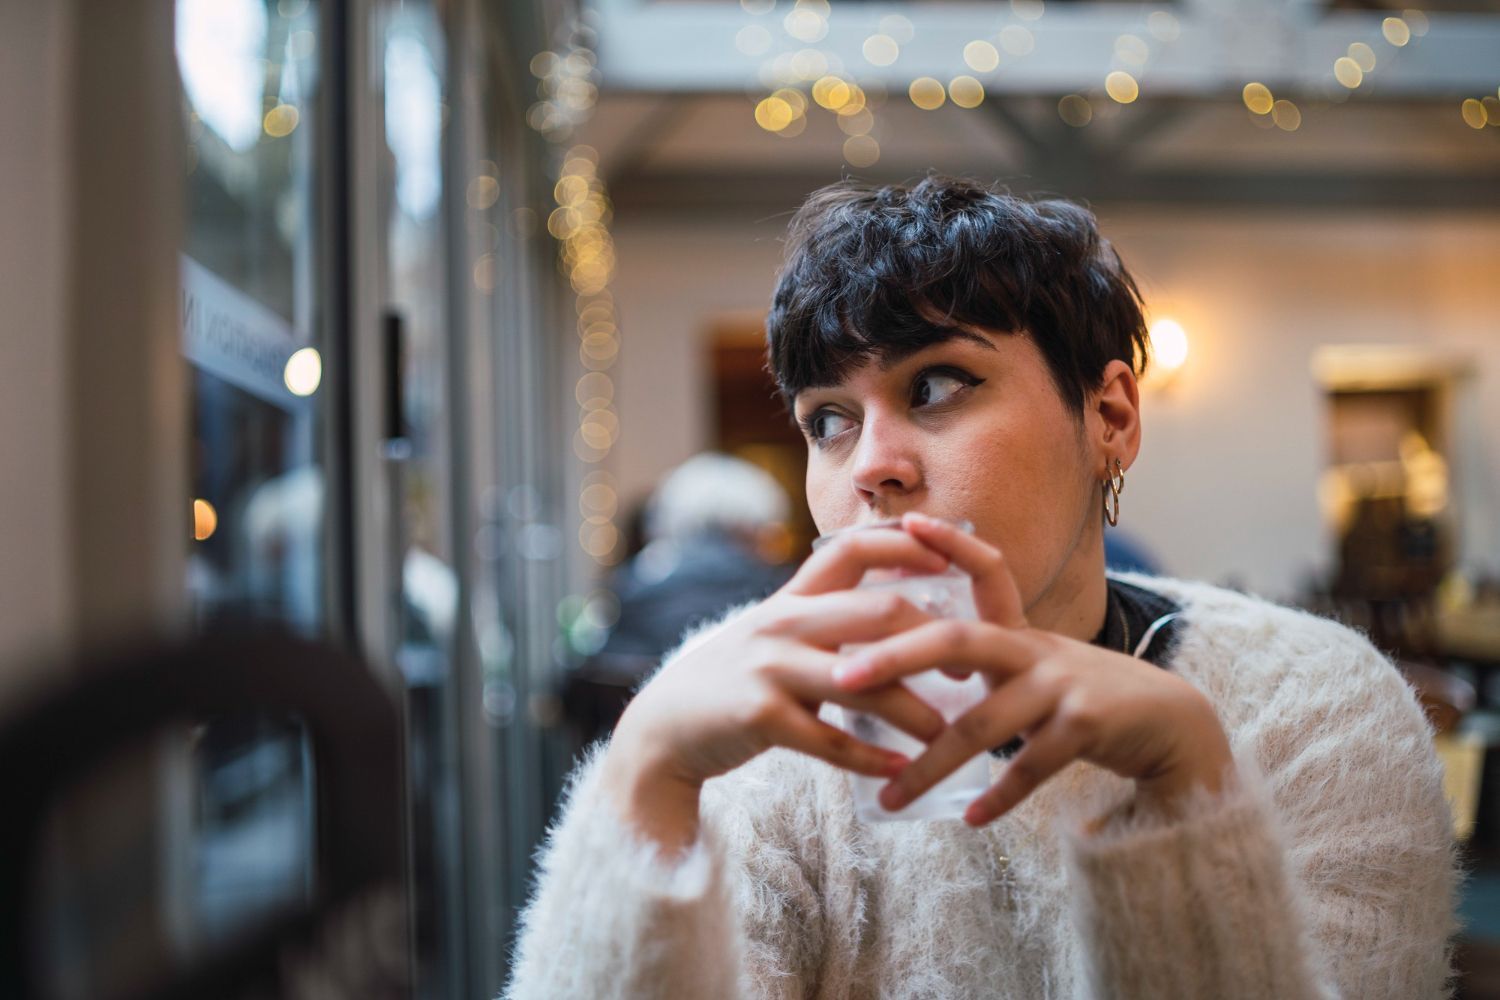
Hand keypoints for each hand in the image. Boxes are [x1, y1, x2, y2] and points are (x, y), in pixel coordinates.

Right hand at [603, 526, 951, 848]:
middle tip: (969, 670)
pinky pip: (829, 739)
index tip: (952, 561)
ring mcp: (769, 668)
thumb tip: (898, 613)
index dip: (904, 545)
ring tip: (948, 735)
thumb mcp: (775, 636)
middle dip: (933, 640)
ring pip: (864, 681)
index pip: (851, 548)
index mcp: (790, 598)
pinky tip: (899, 770)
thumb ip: (825, 621)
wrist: (664, 729)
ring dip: (915, 711)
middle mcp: (782, 623)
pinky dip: (869, 758)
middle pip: (877, 611)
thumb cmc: (734, 683)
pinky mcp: (759, 717)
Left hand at [832, 513, 1232, 827]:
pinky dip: (1000, 794)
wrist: (1168, 725)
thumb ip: (982, 659)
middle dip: (896, 657)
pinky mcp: (1087, 726)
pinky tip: (970, 817)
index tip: (909, 523)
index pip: (987, 571)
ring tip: (891, 800)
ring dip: (931, 765)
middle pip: (957, 641)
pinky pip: (1031, 765)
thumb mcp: (1032, 665)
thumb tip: (906, 653)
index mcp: (1017, 631)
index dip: (952, 543)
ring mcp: (1061, 686)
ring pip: (982, 723)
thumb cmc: (1081, 697)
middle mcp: (1034, 649)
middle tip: (842, 677)